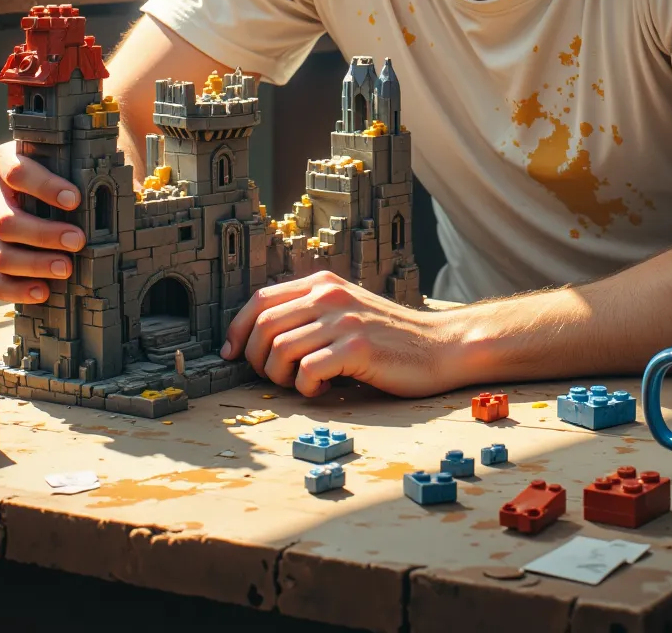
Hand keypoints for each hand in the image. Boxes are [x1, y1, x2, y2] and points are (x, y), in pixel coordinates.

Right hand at [0, 141, 86, 303]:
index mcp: (5, 162)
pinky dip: (20, 289)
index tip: (74, 199)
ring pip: (0, 254)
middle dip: (44, 234)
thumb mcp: (74, 166)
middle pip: (6, 220)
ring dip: (35, 264)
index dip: (44, 186)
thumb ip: (90, 173)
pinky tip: (44, 290)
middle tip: (78, 240)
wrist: (53, 193)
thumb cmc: (65, 176)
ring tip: (67, 268)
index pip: (16, 171)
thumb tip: (134, 191)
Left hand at [221, 271, 457, 397]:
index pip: (260, 299)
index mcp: (323, 283)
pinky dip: (306, 388)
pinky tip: (324, 388)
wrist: (439, 346)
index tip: (231, 354)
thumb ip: (310, 313)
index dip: (237, 329)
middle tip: (273, 377)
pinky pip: (308, 371)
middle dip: (255, 359)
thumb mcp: (346, 310)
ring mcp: (344, 320)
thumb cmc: (389, 337)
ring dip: (280, 377)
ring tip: (302, 383)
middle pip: (263, 326)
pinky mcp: (358, 348)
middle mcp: (330, 295)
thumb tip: (259, 338)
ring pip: (280, 349)